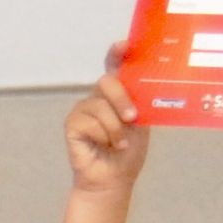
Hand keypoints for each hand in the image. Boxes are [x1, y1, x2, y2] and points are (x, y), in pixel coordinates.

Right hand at [63, 65, 148, 202]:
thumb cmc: (128, 151)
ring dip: (115, 127)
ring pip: (100, 105)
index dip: (118, 53)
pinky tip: (106, 145)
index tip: (125, 44)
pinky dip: (103, 135)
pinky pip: (89, 121)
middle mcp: (98, 97)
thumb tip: (150, 85)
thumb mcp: (142, 123)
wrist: (114, 178)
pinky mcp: (72, 124)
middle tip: (132, 118)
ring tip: (120, 142)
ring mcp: (83, 109)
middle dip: (121, 99)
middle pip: (107, 82)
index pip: (115, 67)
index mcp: (117, 94)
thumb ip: (141, 102)